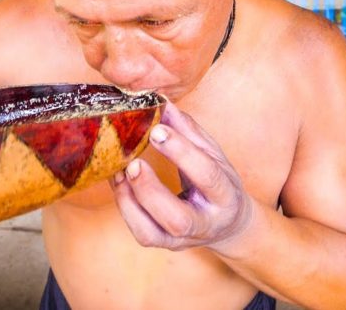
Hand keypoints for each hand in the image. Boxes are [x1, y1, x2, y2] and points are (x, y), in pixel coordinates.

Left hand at [110, 102, 252, 251]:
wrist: (228, 223)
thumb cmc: (218, 182)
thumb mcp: (213, 154)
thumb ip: (188, 130)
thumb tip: (162, 102)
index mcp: (226, 196)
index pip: (207, 176)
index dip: (182, 152)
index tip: (157, 129)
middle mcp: (205, 224)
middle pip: (177, 219)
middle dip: (150, 189)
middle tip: (133, 162)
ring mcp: (182, 239)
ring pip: (152, 232)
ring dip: (130, 200)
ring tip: (119, 171)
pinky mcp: (164, 244)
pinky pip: (141, 232)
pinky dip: (125, 207)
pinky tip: (118, 182)